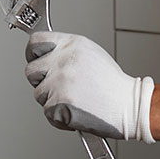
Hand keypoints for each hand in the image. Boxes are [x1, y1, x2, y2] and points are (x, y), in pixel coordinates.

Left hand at [24, 31, 154, 142]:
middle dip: (41, 81)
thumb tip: (45, 55)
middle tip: (59, 87)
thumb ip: (65, 51)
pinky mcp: (59, 103)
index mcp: (72, 44)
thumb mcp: (90, 53)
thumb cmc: (112, 83)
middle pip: (31, 71)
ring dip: (52, 100)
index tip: (35, 59)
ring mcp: (60, 82)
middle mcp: (64, 60)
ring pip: (39, 94)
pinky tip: (75, 111)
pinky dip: (59, 117)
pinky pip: (47, 112)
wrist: (129, 106)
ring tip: (75, 99)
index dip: (32, 53)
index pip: (36, 41)